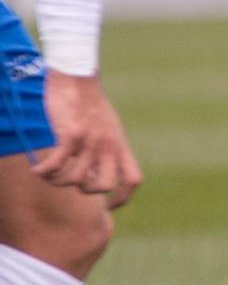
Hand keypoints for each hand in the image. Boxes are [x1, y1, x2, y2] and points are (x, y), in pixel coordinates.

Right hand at [32, 72, 141, 207]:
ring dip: (57, 180)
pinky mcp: (71, 134)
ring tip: (47, 173)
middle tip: (70, 179)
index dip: (123, 198)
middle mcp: (109, 145)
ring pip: (75, 179)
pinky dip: (44, 171)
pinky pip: (56, 164)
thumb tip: (92, 175)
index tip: (108, 206)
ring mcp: (91, 141)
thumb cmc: (88, 104)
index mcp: (119, 145)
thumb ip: (104, 150)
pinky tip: (36, 169)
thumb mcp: (106, 128)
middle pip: (104, 186)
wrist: (77, 78)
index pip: (133, 180)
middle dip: (85, 190)